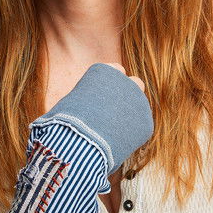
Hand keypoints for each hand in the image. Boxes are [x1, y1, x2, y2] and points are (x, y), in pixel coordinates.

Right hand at [32, 61, 153, 175]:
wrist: (79, 143)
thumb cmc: (66, 122)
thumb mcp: (69, 103)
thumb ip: (84, 100)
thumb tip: (72, 110)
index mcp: (107, 71)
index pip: (116, 70)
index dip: (109, 85)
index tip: (102, 98)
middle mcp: (126, 82)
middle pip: (134, 84)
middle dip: (126, 96)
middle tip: (112, 114)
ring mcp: (139, 102)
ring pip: (139, 105)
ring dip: (131, 114)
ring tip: (113, 131)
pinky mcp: (146, 123)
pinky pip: (141, 126)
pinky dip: (132, 134)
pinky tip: (118, 143)